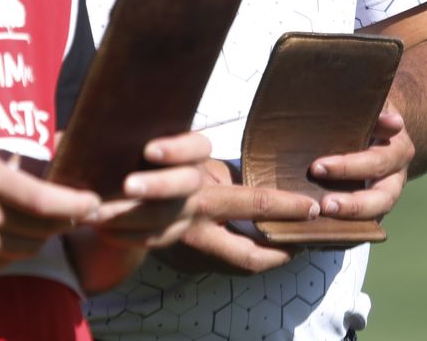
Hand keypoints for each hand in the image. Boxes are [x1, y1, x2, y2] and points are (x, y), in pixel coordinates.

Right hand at [0, 148, 101, 276]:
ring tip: (40, 220)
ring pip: (27, 249)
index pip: (44, 202)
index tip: (94, 202)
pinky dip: (14, 249)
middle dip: (65, 220)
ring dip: (41, 236)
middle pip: (42, 230)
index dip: (76, 205)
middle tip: (76, 209)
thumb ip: (24, 154)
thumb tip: (66, 144)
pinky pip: (5, 262)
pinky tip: (8, 232)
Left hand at [86, 131, 209, 249]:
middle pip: (188, 182)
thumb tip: (99, 123)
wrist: (118, 181)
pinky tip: (102, 227)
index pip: (198, 146)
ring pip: (167, 214)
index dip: (178, 149)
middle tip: (127, 186)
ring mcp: (186, 207)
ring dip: (130, 214)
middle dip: (158, 185)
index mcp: (190, 148)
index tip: (148, 150)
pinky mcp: (172, 231)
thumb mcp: (128, 136)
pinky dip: (126, 234)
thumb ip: (127, 131)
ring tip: (97, 212)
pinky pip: (155, 237)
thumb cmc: (123, 147)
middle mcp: (193, 178)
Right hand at [152, 159, 319, 275]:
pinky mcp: (184, 264)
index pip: (258, 206)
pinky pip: (226, 266)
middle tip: (307, 239)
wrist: (114, 202)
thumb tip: (262, 176)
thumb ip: (223, 169)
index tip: (313, 208)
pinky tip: (263, 249)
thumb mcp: (191, 159)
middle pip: (253, 257)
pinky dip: (248, 260)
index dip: (289, 208)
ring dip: (270, 259)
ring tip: (291, 248)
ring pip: (242, 267)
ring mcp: (188, 253)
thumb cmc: (158, 168)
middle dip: (286, 252)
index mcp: (203, 199)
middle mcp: (197, 232)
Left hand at [307, 107, 413, 222]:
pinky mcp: (372, 211)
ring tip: (321, 218)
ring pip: (374, 217)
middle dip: (353, 204)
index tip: (317, 167)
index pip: (375, 163)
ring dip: (348, 221)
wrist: (380, 126)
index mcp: (397, 151)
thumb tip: (394, 123)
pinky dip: (344, 233)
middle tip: (324, 205)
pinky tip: (318, 234)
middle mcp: (395, 178)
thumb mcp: (375, 106)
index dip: (348, 167)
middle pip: (381, 198)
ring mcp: (384, 197)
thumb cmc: (369, 113)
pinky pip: (362, 228)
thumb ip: (379, 114)